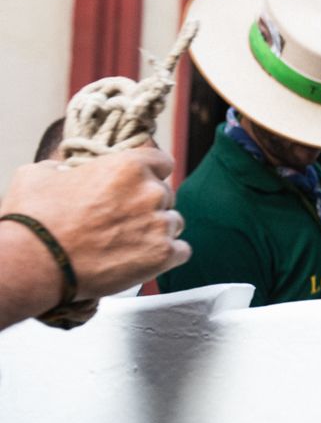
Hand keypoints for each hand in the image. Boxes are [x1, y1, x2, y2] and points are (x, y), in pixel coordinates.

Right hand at [0, 146, 189, 299]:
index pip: (162, 161)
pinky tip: (145, 258)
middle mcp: (151, 192)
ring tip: (128, 242)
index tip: (141, 183)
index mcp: (128, 166)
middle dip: (149, 205)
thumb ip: (63, 167)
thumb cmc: (36, 218)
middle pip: (167, 195)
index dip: (152, 172)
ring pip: (174, 223)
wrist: (38, 261)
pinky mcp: (164, 254)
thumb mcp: (40, 174)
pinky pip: (181, 250)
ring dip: (157, 230)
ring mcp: (160, 224)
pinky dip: (167, 255)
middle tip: (124, 220)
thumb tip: (64, 171)